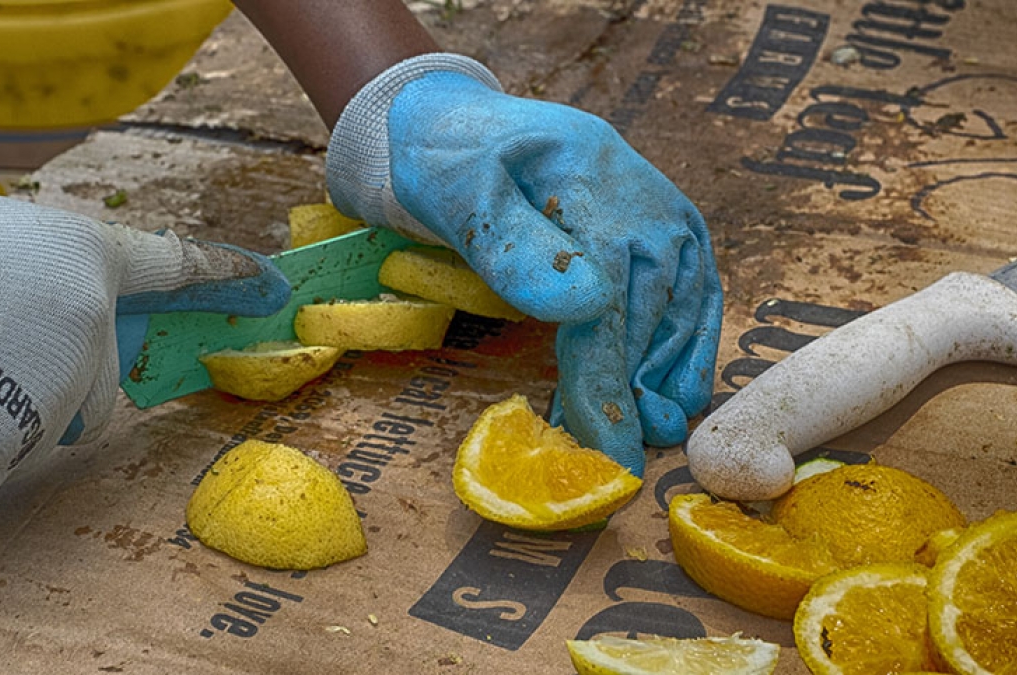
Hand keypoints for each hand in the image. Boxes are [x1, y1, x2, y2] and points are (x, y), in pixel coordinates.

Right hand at [0, 165, 289, 511]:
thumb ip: (50, 282)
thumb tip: (57, 321)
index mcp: (88, 262)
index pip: (178, 267)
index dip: (227, 276)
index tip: (270, 285)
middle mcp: (93, 330)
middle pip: (97, 385)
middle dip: (51, 381)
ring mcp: (56, 394)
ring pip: (42, 427)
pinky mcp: (8, 452)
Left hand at [326, 55, 721, 476]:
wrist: (464, 126)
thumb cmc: (451, 165)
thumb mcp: (459, 195)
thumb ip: (514, 249)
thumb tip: (587, 304)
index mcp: (591, 184)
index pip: (608, 304)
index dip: (610, 383)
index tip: (610, 452)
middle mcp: (644, 197)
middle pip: (648, 313)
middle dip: (636, 392)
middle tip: (621, 458)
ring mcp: (664, 209)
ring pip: (681, 307)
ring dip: (670, 376)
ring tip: (656, 433)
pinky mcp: (669, 224)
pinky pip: (696, 291)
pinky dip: (691, 344)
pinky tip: (683, 390)